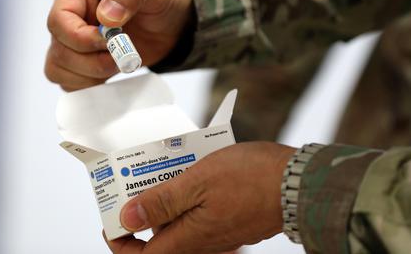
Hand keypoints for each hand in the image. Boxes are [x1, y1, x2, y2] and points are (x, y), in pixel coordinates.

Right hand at [45, 0, 192, 90]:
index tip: (108, 43)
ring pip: (58, 69)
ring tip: (118, 63)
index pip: (58, 20)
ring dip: (90, 75)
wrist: (173, 17)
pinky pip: (70, 81)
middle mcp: (70, 12)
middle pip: (58, 49)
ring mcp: (73, 38)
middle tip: (120, 56)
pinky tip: (112, 71)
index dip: (80, 39)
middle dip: (90, 61)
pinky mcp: (82, 59)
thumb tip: (106, 17)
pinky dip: (90, 84)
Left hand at [104, 142, 295, 253]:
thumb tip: (127, 218)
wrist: (299, 182)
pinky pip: (196, 214)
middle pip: (158, 237)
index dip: (121, 241)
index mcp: (189, 237)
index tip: (111, 221)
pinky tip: (188, 170)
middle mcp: (201, 242)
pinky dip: (185, 196)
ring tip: (160, 169)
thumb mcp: (197, 181)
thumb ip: (161, 201)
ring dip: (164, 200)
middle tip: (134, 182)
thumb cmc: (250, 178)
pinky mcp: (227, 220)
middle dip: (141, 213)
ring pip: (177, 223)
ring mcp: (216, 232)